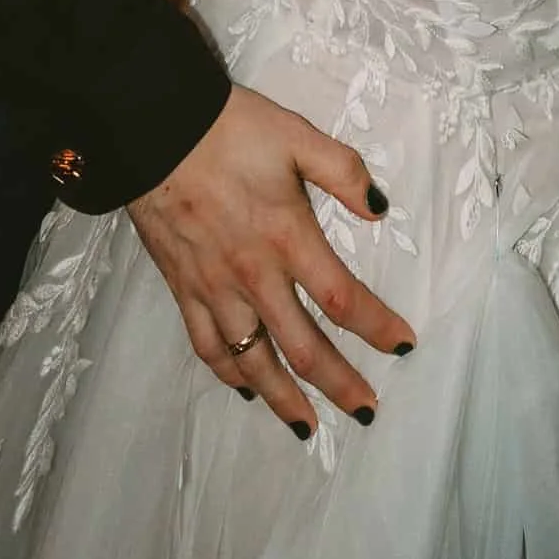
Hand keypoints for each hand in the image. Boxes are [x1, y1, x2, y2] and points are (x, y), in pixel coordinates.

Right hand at [129, 83, 412, 436]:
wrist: (155, 133)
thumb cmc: (230, 131)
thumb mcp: (297, 136)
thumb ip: (344, 172)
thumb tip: (381, 210)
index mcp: (287, 237)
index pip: (341, 298)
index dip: (376, 326)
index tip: (403, 345)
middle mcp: (253, 276)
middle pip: (302, 347)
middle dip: (339, 383)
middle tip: (367, 411)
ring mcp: (215, 289)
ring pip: (253, 360)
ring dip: (284, 399)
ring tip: (308, 427)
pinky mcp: (184, 290)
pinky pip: (209, 346)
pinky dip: (229, 375)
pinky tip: (246, 388)